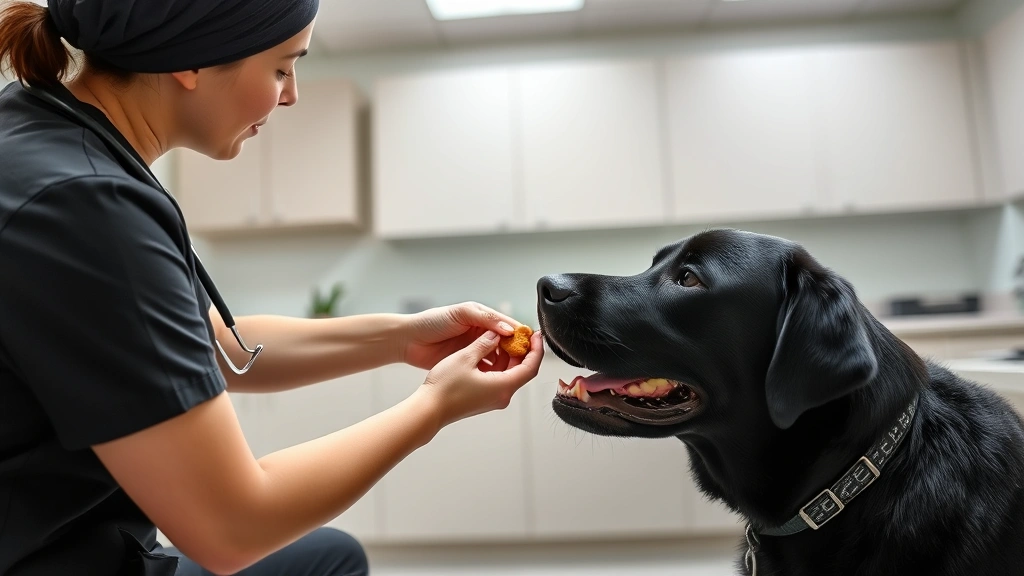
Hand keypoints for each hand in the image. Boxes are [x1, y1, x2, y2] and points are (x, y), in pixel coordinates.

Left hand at [401, 302, 523, 371]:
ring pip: (499, 359)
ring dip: (506, 363)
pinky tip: (497, 378)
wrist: (409, 340)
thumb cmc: (432, 322)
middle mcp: (481, 334)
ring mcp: (475, 350)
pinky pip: (486, 370)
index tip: (530, 343)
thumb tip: (509, 329)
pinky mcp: (468, 365)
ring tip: (512, 370)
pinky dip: (493, 373)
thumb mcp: (461, 313)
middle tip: (522, 359)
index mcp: (482, 318)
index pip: (508, 326)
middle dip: (516, 351)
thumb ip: (486, 319)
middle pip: (507, 344)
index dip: (519, 334)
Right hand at [416, 328, 544, 427]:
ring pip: (510, 374)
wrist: (428, 410)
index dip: (537, 349)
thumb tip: (496, 335)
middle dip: (523, 350)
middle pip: (522, 370)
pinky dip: (498, 364)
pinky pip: (499, 379)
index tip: (536, 335)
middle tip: (519, 334)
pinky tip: (488, 352)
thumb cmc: (444, 388)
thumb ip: (484, 343)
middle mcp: (502, 395)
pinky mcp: (485, 399)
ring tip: (501, 338)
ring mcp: (494, 399)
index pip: (531, 366)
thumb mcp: (465, 358)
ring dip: (509, 356)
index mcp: (503, 386)